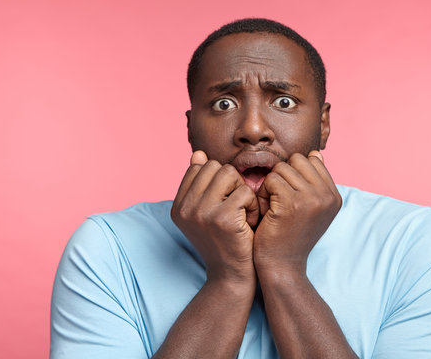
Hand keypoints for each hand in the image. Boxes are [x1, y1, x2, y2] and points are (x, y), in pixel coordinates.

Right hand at [171, 151, 259, 283]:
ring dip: (242, 191)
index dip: (219, 181)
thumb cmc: (225, 242)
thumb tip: (199, 154)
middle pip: (215, 167)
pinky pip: (244, 191)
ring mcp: (201, 213)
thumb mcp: (207, 213)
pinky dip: (253, 205)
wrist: (232, 276)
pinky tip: (250, 222)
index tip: (224, 204)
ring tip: (242, 213)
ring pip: (229, 174)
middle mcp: (185, 208)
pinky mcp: (222, 218)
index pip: (199, 167)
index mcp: (178, 206)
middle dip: (231, 183)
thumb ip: (201, 184)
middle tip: (236, 208)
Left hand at [254, 151, 341, 275]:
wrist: (282, 266)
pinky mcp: (292, 203)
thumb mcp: (311, 208)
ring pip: (283, 168)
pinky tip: (267, 211)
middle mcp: (327, 196)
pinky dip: (263, 193)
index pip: (313, 160)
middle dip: (283, 175)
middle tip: (279, 200)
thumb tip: (316, 154)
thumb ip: (314, 182)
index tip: (292, 197)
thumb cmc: (290, 235)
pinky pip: (271, 180)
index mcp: (334, 196)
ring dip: (272, 185)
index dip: (295, 174)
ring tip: (273, 207)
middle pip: (298, 160)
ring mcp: (312, 199)